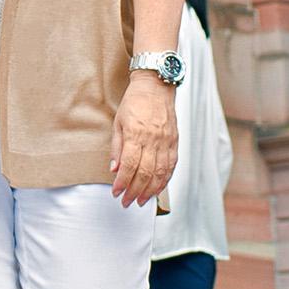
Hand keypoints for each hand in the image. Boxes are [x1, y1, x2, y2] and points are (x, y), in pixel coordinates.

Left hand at [108, 72, 176, 205]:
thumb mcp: (118, 122)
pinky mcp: (174, 142)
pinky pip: (171, 166)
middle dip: (135, 191)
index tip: (116, 192)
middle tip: (127, 202)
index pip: (129, 166)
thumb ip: (117, 147)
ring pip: (160, 173)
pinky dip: (164, 181)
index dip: (122, 183)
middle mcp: (153, 140)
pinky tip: (157, 189)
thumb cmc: (135, 102)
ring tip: (141, 201)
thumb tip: (114, 169)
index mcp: (136, 134)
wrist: (156, 87)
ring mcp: (166, 142)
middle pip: (145, 173)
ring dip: (150, 191)